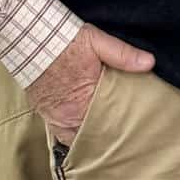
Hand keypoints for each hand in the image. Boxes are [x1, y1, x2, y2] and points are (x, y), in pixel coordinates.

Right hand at [27, 23, 154, 145]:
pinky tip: (84, 137)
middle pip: (94, 134)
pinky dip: (73, 137)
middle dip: (108, 136)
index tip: (135, 129)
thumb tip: (149, 62)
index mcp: (86, 97)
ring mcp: (57, 117)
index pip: (110, 121)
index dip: (123, 127)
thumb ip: (123, 54)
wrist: (30, 40)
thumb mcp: (97, 41)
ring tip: (106, 139)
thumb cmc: (64, 40)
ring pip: (78, 138)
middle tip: (124, 138)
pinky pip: (61, 135)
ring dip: (90, 137)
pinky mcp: (46, 114)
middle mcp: (71, 113)